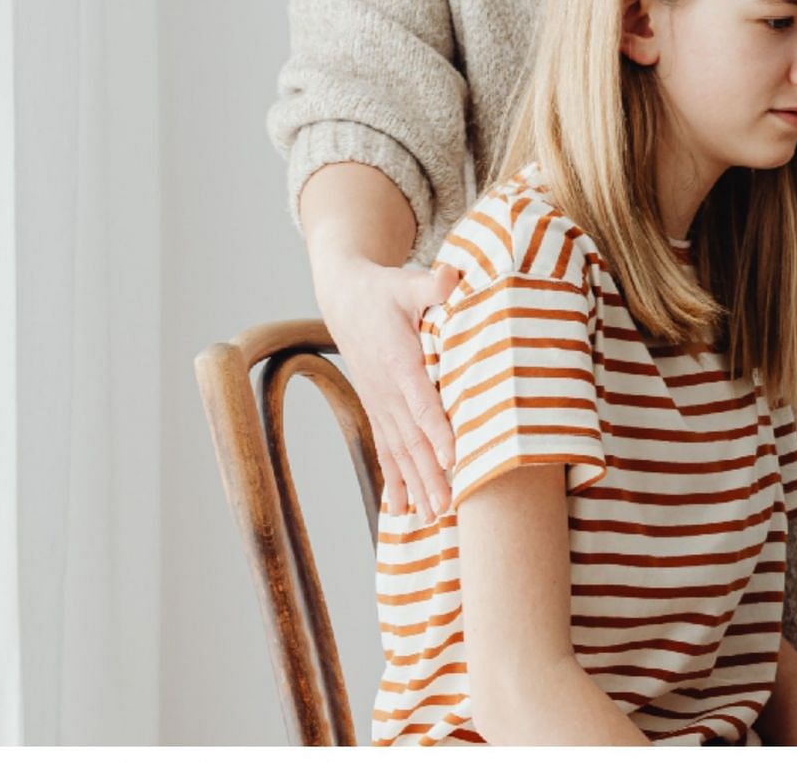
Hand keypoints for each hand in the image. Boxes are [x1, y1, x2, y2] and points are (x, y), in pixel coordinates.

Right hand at [316, 256, 462, 519]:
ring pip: (401, 451)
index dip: (436, 431)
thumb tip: (450, 276)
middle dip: (430, 475)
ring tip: (433, 519)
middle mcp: (387, 390)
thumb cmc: (384, 290)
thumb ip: (431, 285)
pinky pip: (386, 449)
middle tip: (448, 508)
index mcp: (399, 360)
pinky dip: (395, 480)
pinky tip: (404, 509)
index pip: (421, 401)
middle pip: (412, 438)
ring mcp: (381, 403)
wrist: (345, 298)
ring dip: (417, 485)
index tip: (452, 459)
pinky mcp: (378, 409)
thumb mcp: (406, 282)